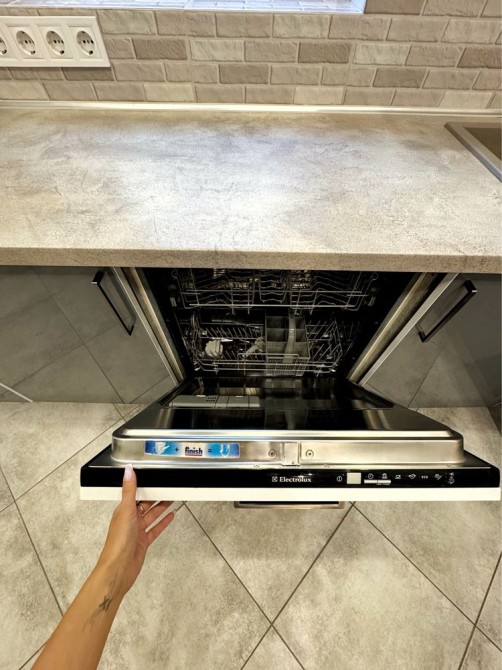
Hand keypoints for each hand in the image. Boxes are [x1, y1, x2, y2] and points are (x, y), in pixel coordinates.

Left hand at [97, 465, 174, 596]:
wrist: (119, 569)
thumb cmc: (118, 542)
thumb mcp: (125, 511)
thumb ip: (129, 491)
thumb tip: (128, 471)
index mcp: (123, 511)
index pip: (135, 494)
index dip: (145, 486)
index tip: (155, 477)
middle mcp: (130, 520)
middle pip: (145, 504)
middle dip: (156, 496)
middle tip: (168, 486)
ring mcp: (137, 531)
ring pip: (152, 515)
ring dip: (162, 507)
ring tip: (172, 497)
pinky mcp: (144, 542)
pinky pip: (155, 529)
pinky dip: (163, 522)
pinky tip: (171, 516)